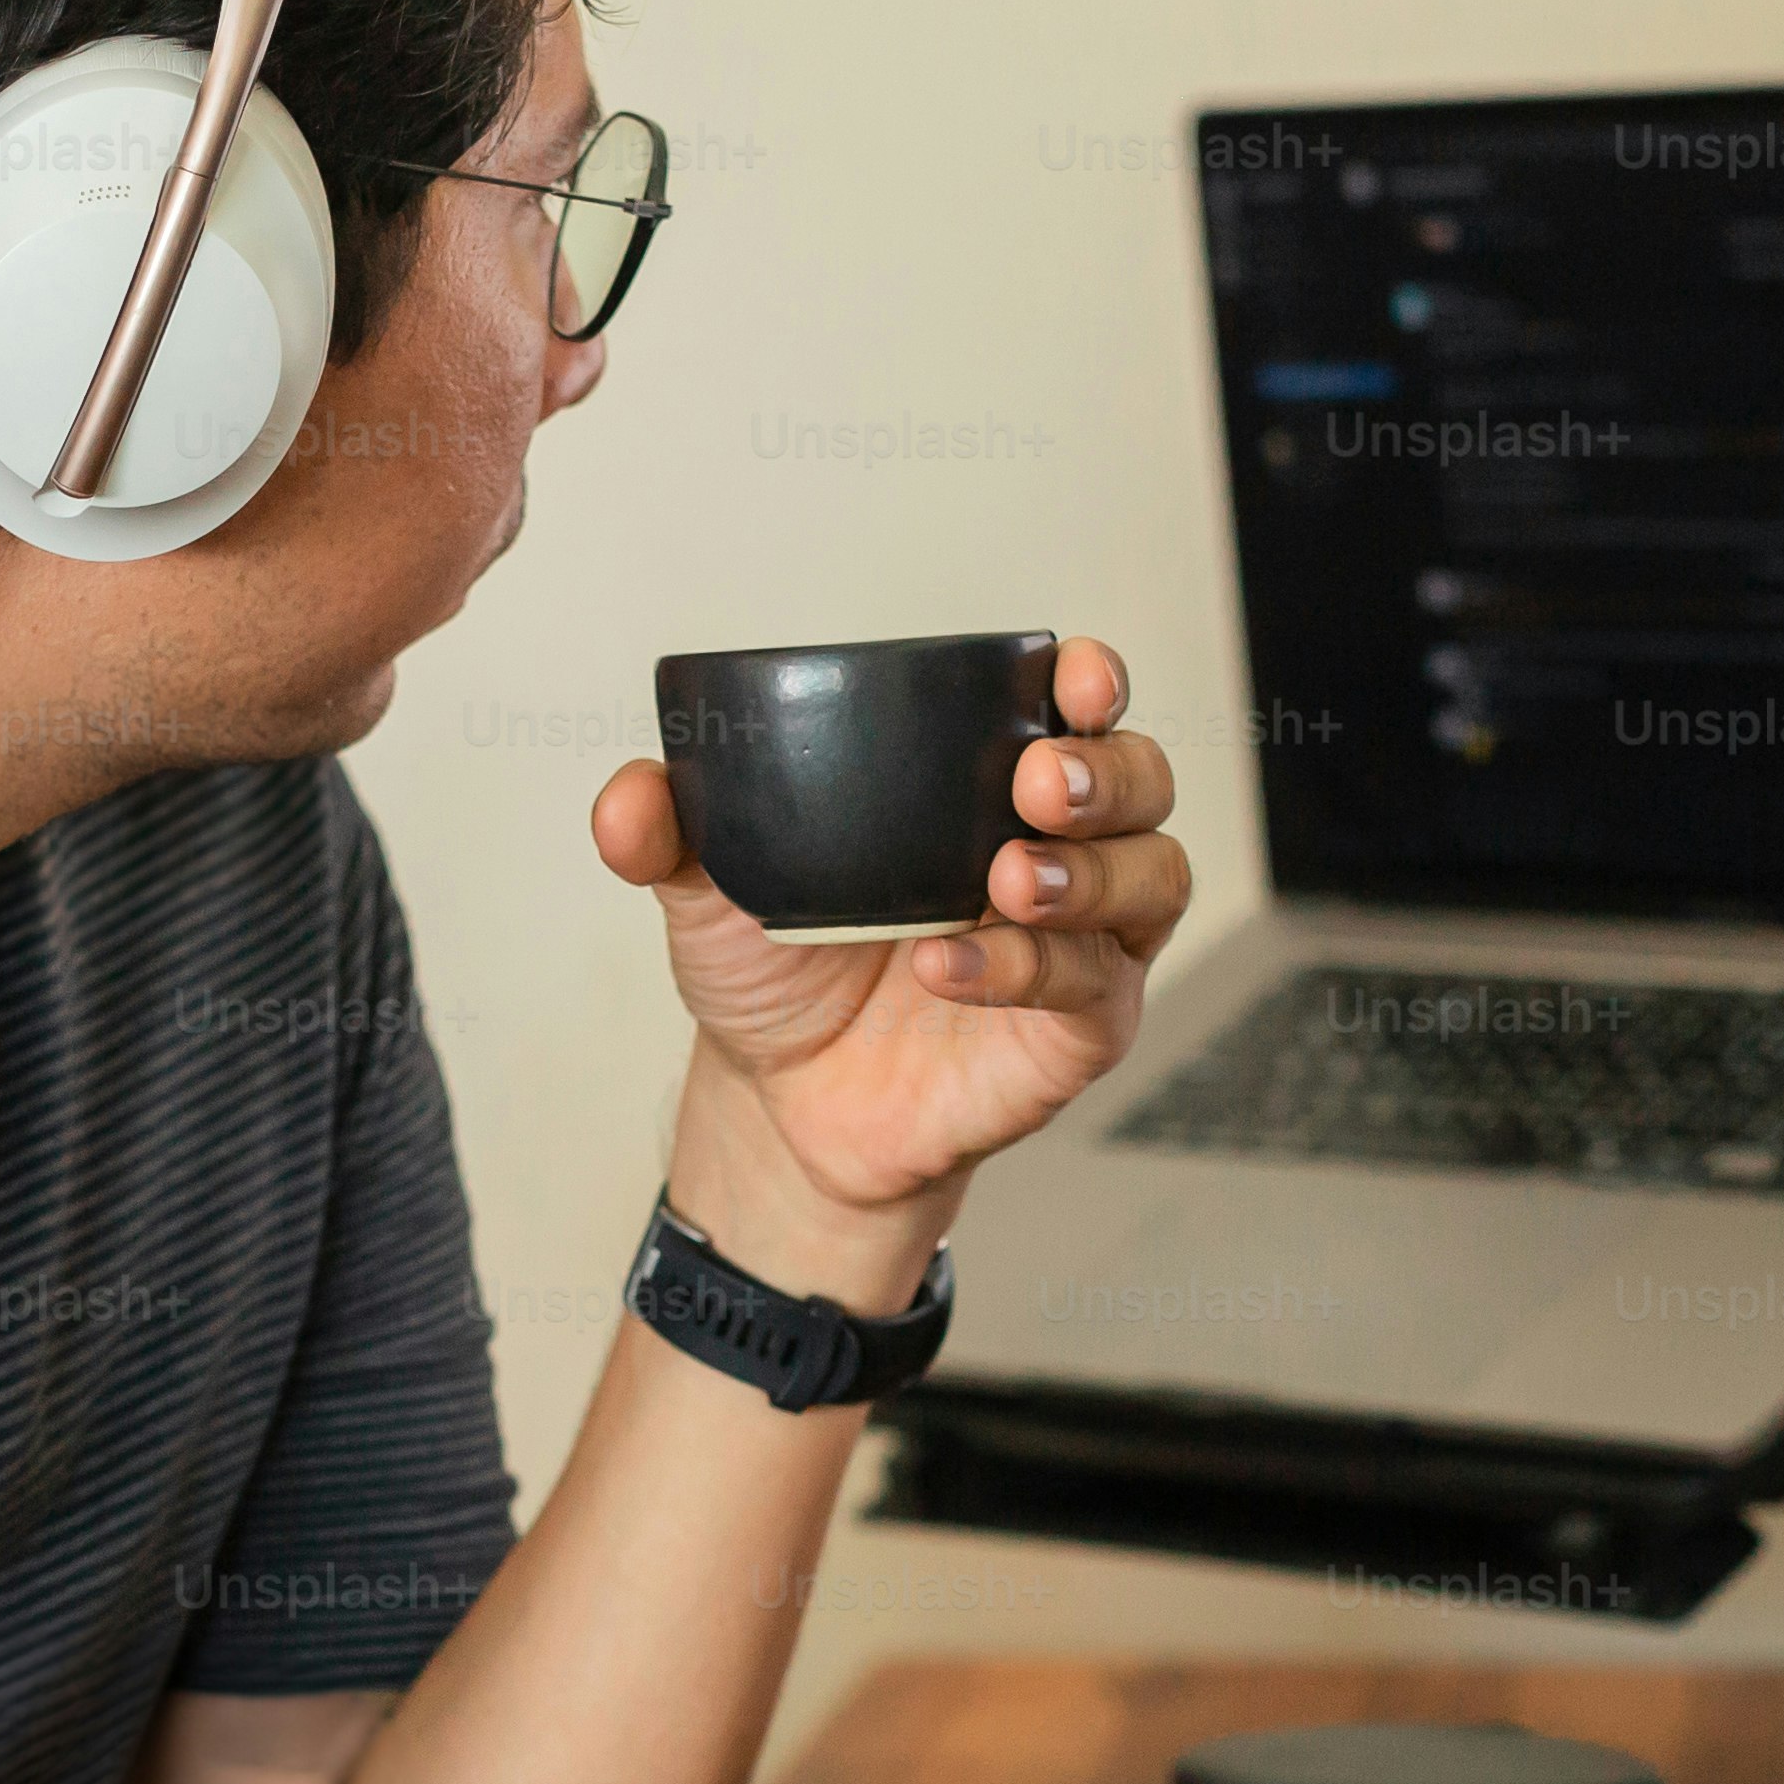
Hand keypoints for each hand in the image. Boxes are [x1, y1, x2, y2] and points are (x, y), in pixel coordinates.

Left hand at [590, 640, 1190, 1243]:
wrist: (783, 1109)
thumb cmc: (781, 977)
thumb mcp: (709, 893)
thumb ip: (668, 835)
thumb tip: (630, 797)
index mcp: (987, 789)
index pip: (1076, 712)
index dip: (1095, 682)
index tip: (1074, 674)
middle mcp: (1055, 851)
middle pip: (1143, 783)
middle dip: (1108, 769)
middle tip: (1039, 780)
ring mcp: (1082, 943)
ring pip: (1153, 879)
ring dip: (1092, 870)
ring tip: (1010, 876)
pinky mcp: (1078, 1031)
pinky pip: (1090, 987)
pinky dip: (1023, 967)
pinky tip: (948, 965)